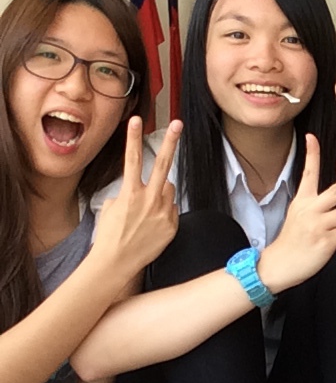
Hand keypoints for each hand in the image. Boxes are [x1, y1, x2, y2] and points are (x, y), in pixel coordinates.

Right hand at [93, 119, 180, 282]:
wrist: (116, 262)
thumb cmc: (109, 235)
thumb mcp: (110, 208)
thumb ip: (127, 194)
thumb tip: (141, 190)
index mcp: (130, 193)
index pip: (133, 159)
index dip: (133, 138)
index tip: (136, 120)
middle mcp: (149, 199)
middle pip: (164, 164)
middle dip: (171, 142)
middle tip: (178, 124)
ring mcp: (163, 212)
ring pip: (168, 188)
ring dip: (161, 191)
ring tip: (147, 210)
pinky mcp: (172, 225)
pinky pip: (172, 208)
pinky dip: (165, 211)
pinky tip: (152, 225)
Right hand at [258, 136, 335, 291]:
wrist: (279, 265)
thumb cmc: (294, 240)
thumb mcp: (301, 218)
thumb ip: (328, 211)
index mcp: (302, 201)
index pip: (308, 173)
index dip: (311, 155)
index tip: (311, 137)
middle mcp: (310, 210)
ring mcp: (318, 225)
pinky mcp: (326, 241)